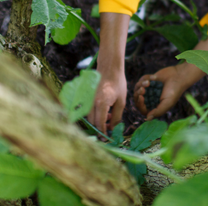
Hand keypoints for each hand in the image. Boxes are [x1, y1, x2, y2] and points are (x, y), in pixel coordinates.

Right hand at [87, 12, 129, 133]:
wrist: (109, 67)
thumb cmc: (117, 83)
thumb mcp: (121, 101)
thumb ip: (116, 117)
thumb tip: (114, 129)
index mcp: (101, 103)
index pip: (99, 124)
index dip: (103, 133)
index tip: (108, 139)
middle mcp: (91, 102)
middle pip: (92, 122)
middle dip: (99, 128)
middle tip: (109, 130)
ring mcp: (87, 99)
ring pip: (89, 116)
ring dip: (97, 120)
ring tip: (109, 117)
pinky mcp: (85, 97)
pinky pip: (88, 110)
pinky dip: (95, 114)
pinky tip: (105, 111)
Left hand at [134, 65, 191, 119]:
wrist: (178, 76)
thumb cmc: (174, 91)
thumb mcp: (168, 103)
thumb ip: (158, 111)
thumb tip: (147, 118)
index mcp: (154, 106)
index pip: (142, 109)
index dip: (139, 104)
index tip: (141, 97)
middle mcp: (150, 99)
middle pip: (137, 99)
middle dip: (138, 94)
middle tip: (143, 89)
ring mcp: (148, 90)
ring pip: (137, 89)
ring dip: (140, 85)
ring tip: (148, 82)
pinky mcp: (148, 81)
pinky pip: (141, 80)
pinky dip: (145, 78)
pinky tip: (154, 77)